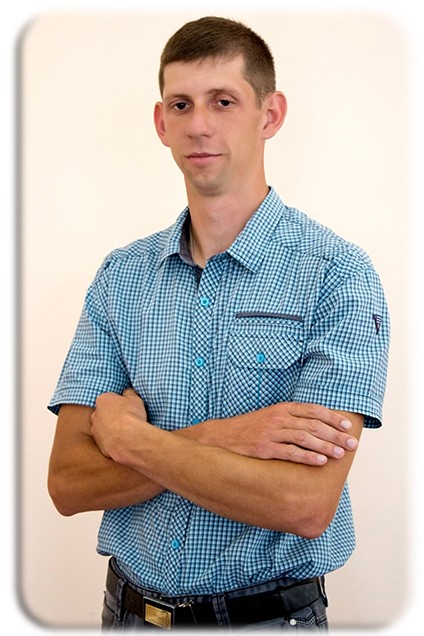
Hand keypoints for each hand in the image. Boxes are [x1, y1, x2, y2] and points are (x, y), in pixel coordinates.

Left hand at [91, 388, 147, 459]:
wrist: (128, 439)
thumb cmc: (131, 415)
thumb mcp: (135, 398)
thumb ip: (129, 393)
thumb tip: (128, 392)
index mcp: (102, 400)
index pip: (109, 399)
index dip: (118, 403)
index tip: (126, 407)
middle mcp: (95, 414)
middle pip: (103, 413)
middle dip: (112, 416)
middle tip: (126, 419)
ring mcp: (95, 430)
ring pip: (103, 428)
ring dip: (111, 429)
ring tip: (125, 432)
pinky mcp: (99, 444)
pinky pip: (106, 440)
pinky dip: (112, 441)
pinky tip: (123, 441)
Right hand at [203, 402, 359, 465]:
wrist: (220, 437)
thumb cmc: (249, 430)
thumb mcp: (270, 418)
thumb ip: (291, 420)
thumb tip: (317, 429)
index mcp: (282, 408)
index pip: (314, 410)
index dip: (333, 417)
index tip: (348, 426)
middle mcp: (278, 418)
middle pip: (314, 424)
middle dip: (336, 434)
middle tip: (353, 444)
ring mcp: (271, 432)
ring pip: (305, 437)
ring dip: (326, 445)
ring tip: (341, 454)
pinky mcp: (263, 448)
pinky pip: (289, 452)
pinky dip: (307, 456)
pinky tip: (320, 461)